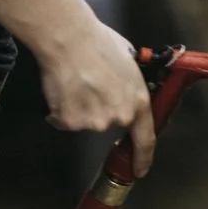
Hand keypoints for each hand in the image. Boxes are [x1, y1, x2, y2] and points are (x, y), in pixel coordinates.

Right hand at [35, 15, 155, 175]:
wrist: (69, 39)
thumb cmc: (98, 43)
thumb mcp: (129, 60)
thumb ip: (129, 81)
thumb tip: (124, 84)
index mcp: (138, 101)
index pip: (145, 139)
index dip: (142, 158)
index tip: (139, 169)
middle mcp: (119, 117)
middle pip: (108, 123)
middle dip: (100, 108)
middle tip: (91, 86)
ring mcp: (94, 122)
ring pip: (85, 121)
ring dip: (79, 108)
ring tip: (76, 82)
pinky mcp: (71, 122)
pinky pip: (64, 120)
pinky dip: (61, 109)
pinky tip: (63, 88)